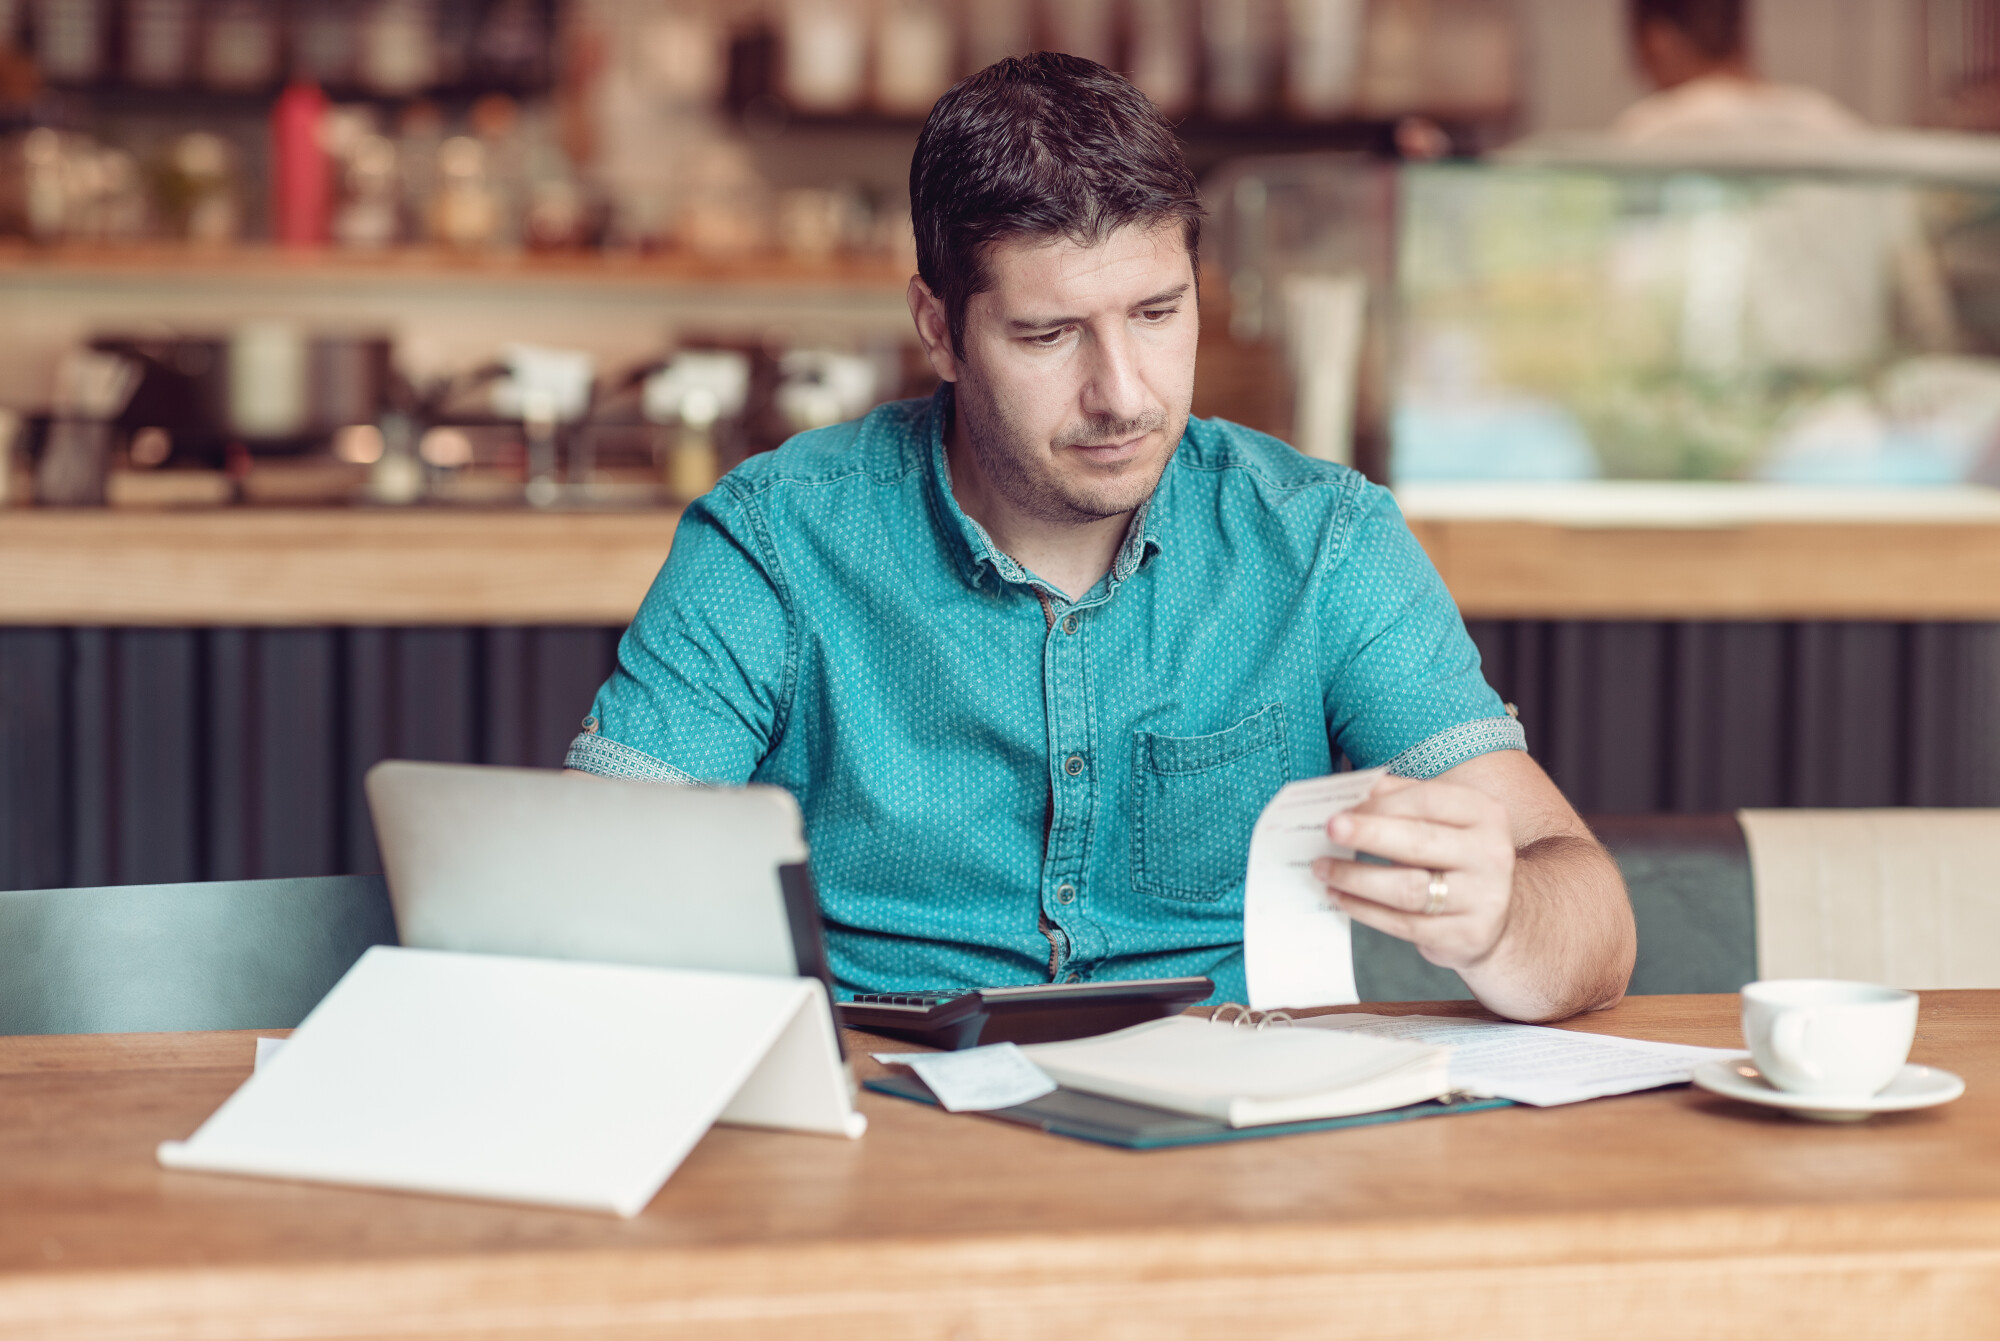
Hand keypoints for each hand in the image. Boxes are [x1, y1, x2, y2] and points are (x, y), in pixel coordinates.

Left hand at [1310, 775, 1516, 970]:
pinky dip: (1364, 910)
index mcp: (1484, 814)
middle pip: (1418, 842)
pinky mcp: (1465, 935)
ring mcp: (1482, 898)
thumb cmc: (1454, 856)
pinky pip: (1403, 923)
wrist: (1495, 916)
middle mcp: (1491, 854)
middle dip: (1367, 834)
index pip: (1427, 800)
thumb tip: (1348, 792)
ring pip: (1407, 888)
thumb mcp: (1442, 820)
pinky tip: (1339, 897)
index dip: (1380, 804)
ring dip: (1356, 877)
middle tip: (1328, 830)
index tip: (1342, 808)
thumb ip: (1400, 799)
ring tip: (1322, 868)